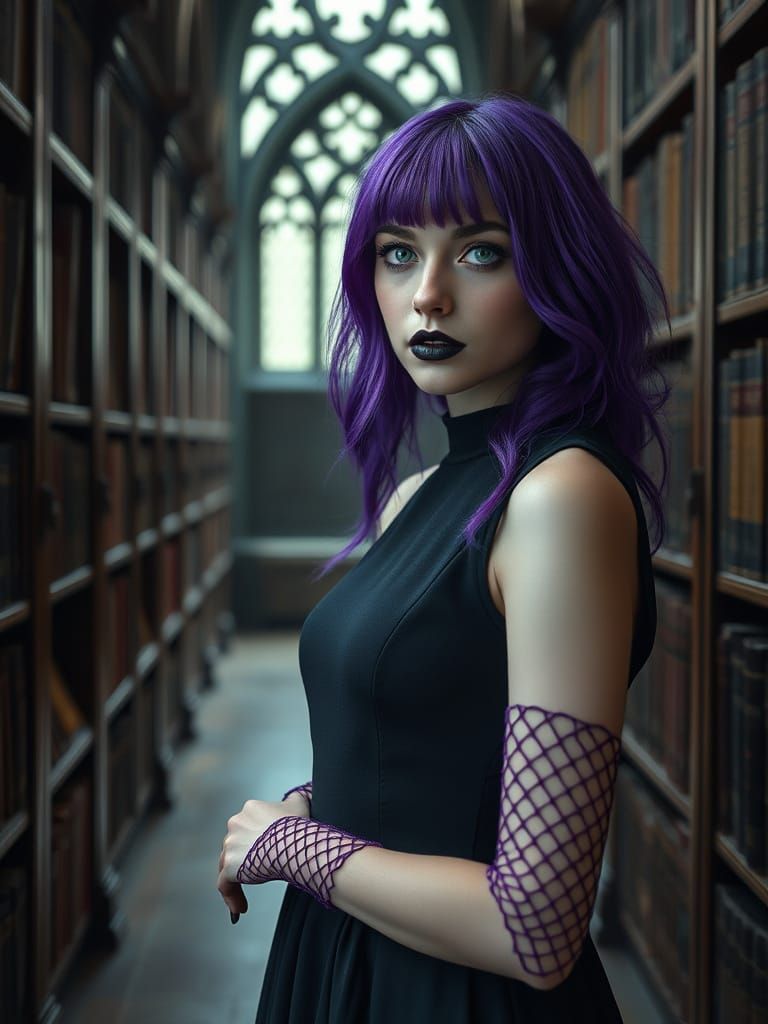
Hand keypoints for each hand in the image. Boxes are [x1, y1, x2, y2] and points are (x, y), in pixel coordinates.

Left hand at [217, 798, 309, 920]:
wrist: (291, 843)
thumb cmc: (297, 826)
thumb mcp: (299, 805)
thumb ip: (295, 799)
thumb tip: (298, 796)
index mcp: (249, 810)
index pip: (246, 826)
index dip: (255, 841)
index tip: (265, 854)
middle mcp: (235, 824)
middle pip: (235, 845)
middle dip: (244, 860)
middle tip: (258, 874)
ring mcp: (230, 845)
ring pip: (228, 865)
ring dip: (237, 880)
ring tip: (245, 900)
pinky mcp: (228, 866)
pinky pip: (225, 885)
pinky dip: (231, 896)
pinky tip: (240, 910)